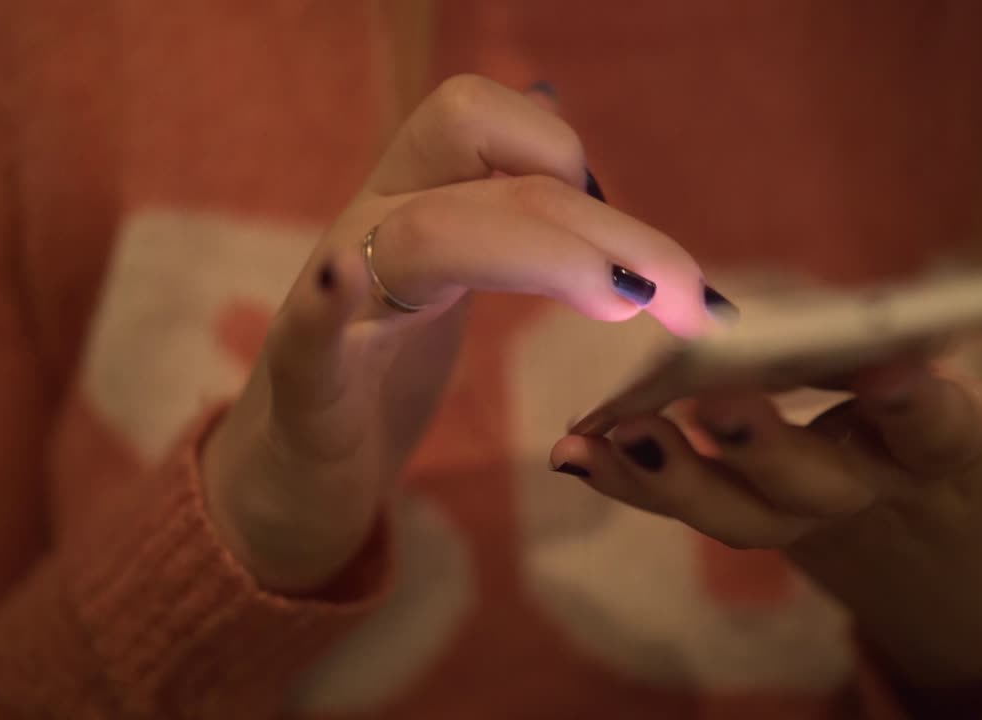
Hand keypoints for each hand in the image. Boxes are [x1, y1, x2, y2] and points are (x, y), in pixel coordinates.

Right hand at [202, 75, 717, 592]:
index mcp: (412, 203)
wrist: (292, 473)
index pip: (479, 119)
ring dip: (537, 253)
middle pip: (477, 168)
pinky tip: (341, 283)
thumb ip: (503, 211)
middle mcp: (371, 230)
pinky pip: (306, 336)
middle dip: (601, 219)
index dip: (564, 154)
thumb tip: (559, 119)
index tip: (630, 241)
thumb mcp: (445, 279)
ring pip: (424, 236)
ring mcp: (332, 305)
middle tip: (689, 295)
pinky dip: (326, 305)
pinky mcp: (303, 388)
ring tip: (619, 301)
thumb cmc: (376, 375)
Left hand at [550, 262, 981, 707]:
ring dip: (667, 475)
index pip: (932, 430)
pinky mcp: (763, 519)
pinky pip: (696, 506)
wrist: (967, 595)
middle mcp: (871, 494)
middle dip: (765, 443)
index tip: (881, 365)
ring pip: (735, 509)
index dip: (908, 402)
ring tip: (603, 435)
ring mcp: (807, 517)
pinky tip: (578, 450)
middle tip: (711, 394)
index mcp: (954, 462)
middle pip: (815, 479)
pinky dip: (636, 481)